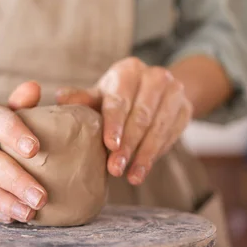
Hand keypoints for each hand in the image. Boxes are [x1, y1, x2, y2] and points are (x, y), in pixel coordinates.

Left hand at [56, 58, 192, 184]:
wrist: (157, 90)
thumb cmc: (119, 94)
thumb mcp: (101, 94)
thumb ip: (83, 99)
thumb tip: (60, 98)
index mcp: (129, 69)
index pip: (120, 100)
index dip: (115, 124)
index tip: (110, 146)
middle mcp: (155, 77)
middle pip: (141, 116)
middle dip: (128, 145)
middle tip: (115, 169)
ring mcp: (175, 92)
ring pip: (158, 128)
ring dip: (144, 155)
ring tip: (132, 177)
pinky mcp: (185, 109)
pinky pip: (170, 136)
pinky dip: (156, 155)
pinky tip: (143, 170)